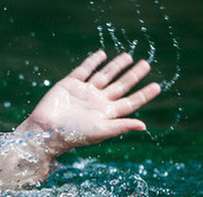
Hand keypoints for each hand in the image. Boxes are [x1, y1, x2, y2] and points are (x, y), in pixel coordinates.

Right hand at [15, 50, 160, 154]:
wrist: (45, 130)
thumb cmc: (73, 134)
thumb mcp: (100, 131)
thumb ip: (121, 126)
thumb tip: (143, 126)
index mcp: (106, 114)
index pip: (130, 102)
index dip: (143, 94)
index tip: (157, 86)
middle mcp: (97, 102)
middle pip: (120, 86)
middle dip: (133, 76)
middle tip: (145, 64)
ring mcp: (84, 92)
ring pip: (104, 75)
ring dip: (116, 66)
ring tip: (128, 56)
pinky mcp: (69, 84)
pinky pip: (84, 70)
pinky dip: (93, 62)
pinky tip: (102, 55)